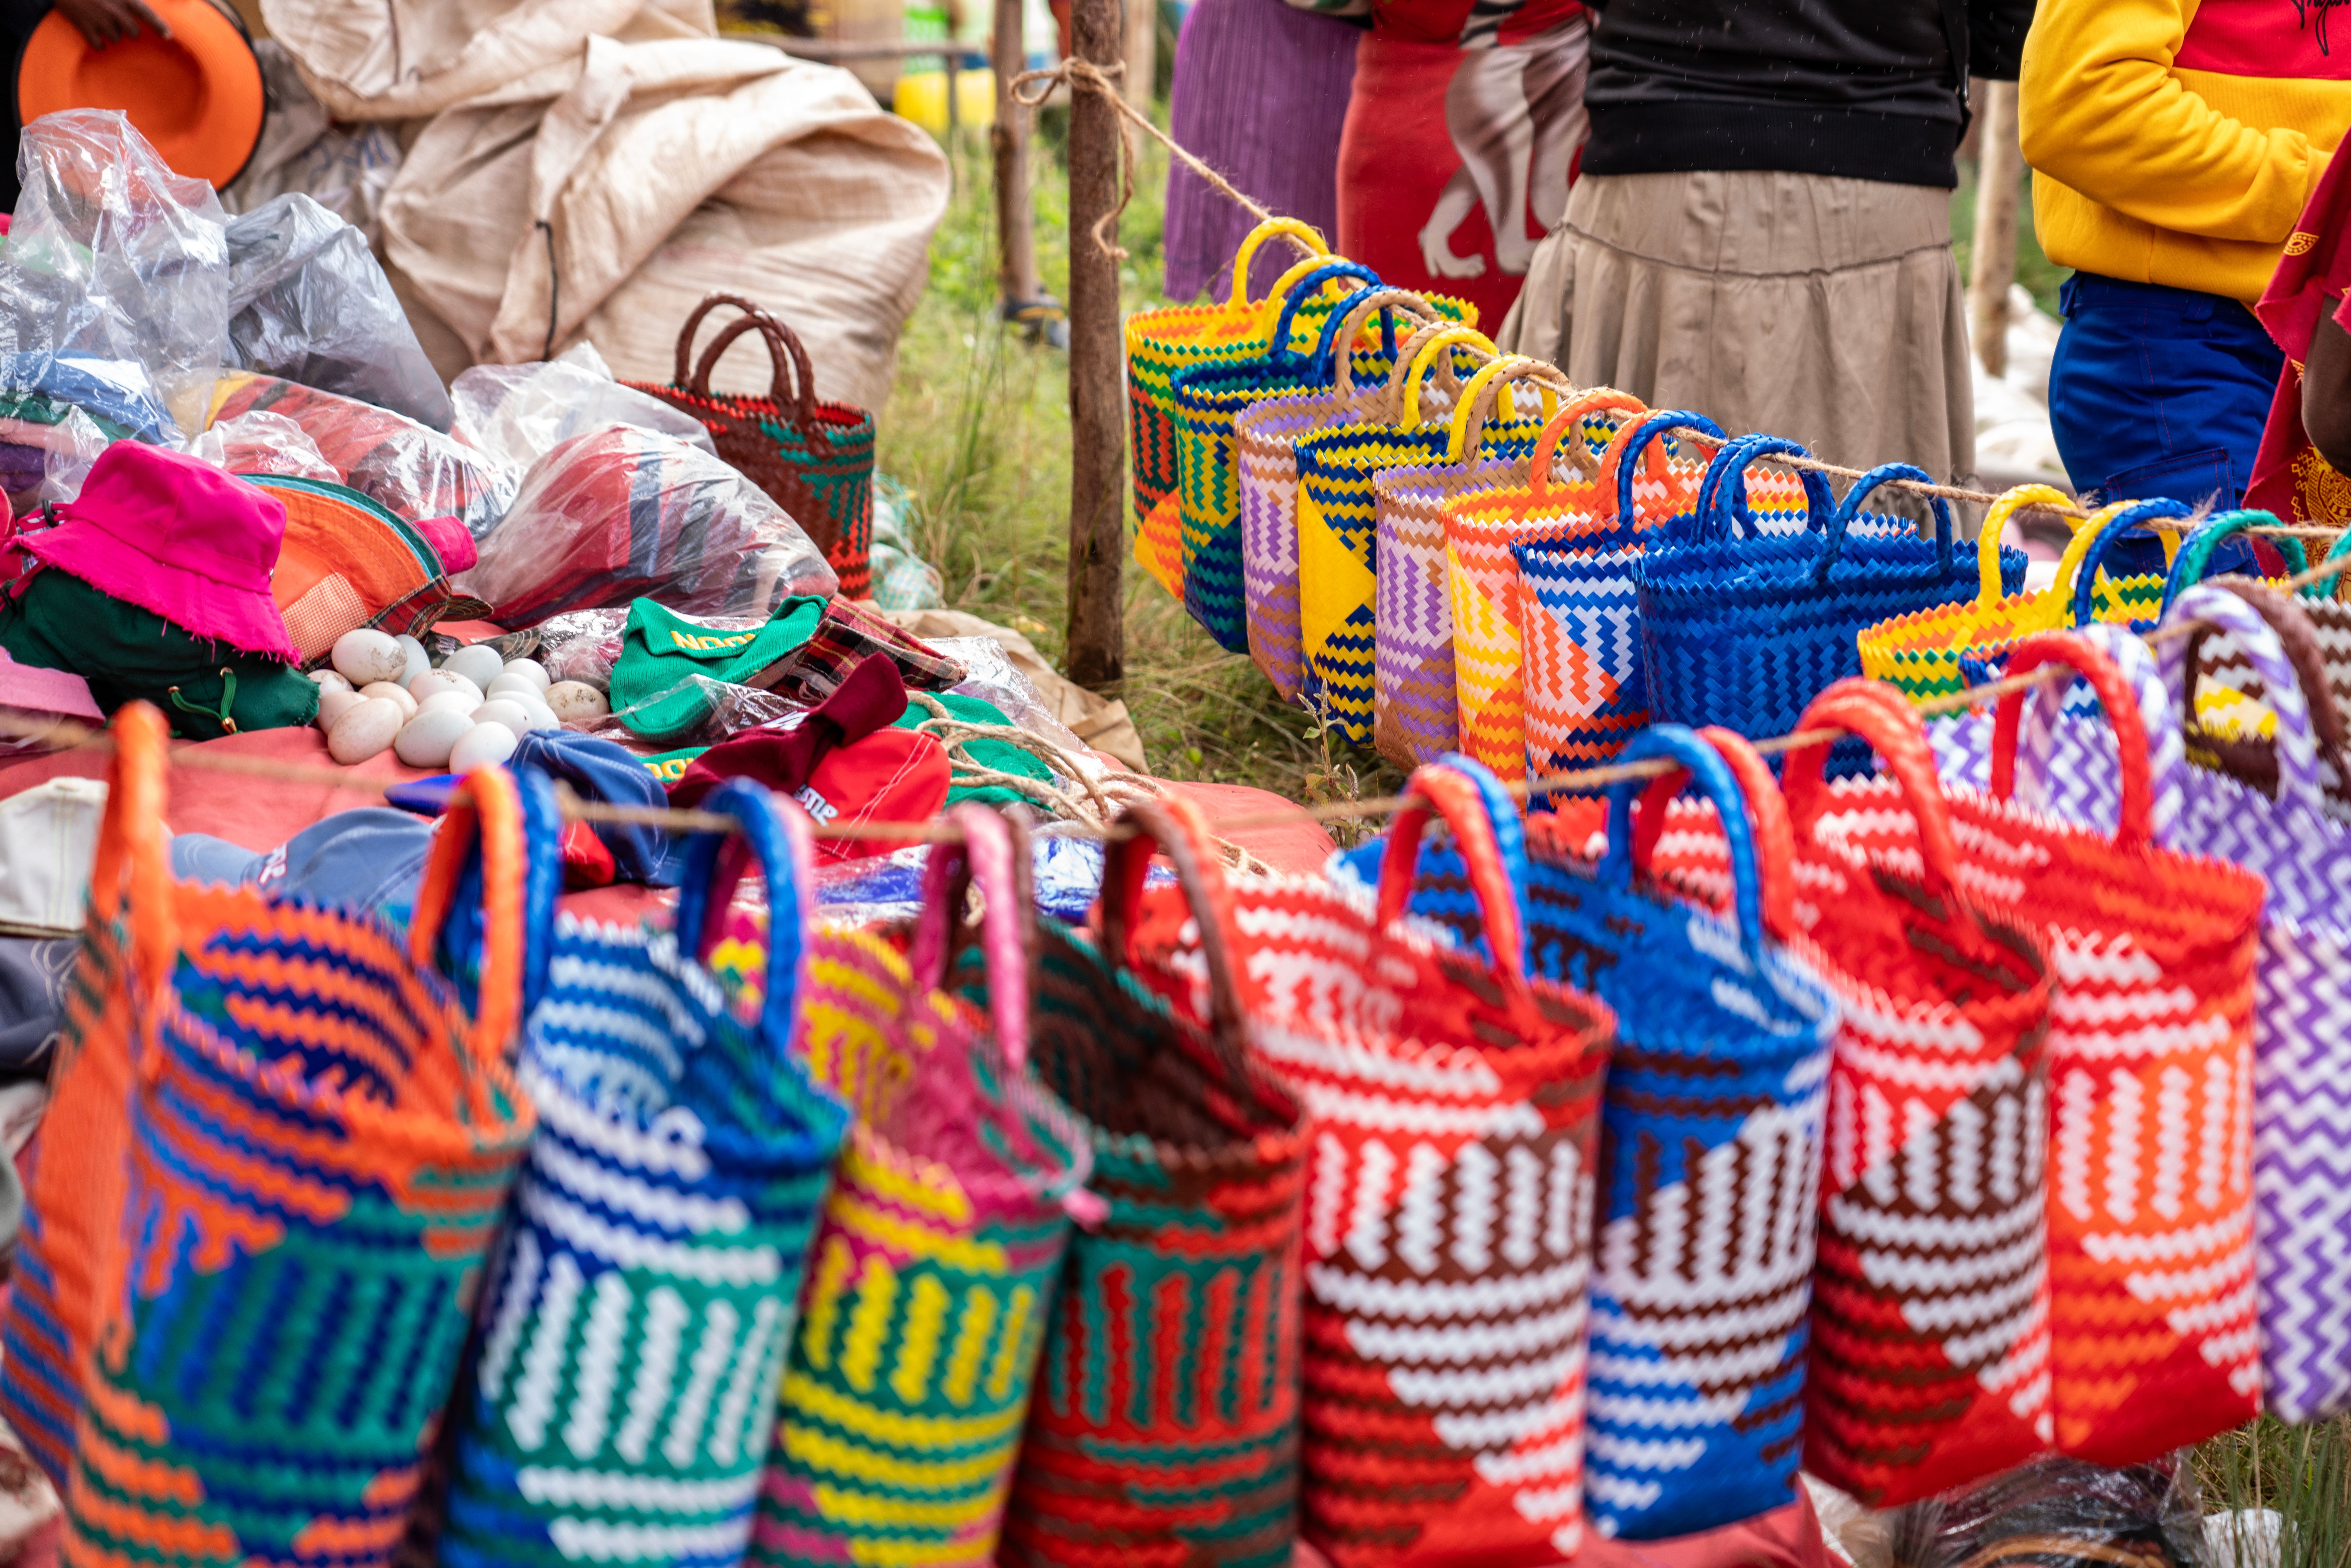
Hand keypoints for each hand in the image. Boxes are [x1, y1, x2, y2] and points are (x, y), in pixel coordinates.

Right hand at [50, 0, 172, 47]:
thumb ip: (132, 0)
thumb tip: (156, 5)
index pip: (148, 15)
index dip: (160, 26)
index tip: (168, 36)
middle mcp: (115, 10)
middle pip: (134, 33)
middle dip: (129, 30)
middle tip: (118, 22)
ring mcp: (100, 20)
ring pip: (116, 39)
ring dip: (111, 34)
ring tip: (100, 21)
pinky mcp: (84, 27)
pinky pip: (99, 46)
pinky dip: (98, 43)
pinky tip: (93, 33)